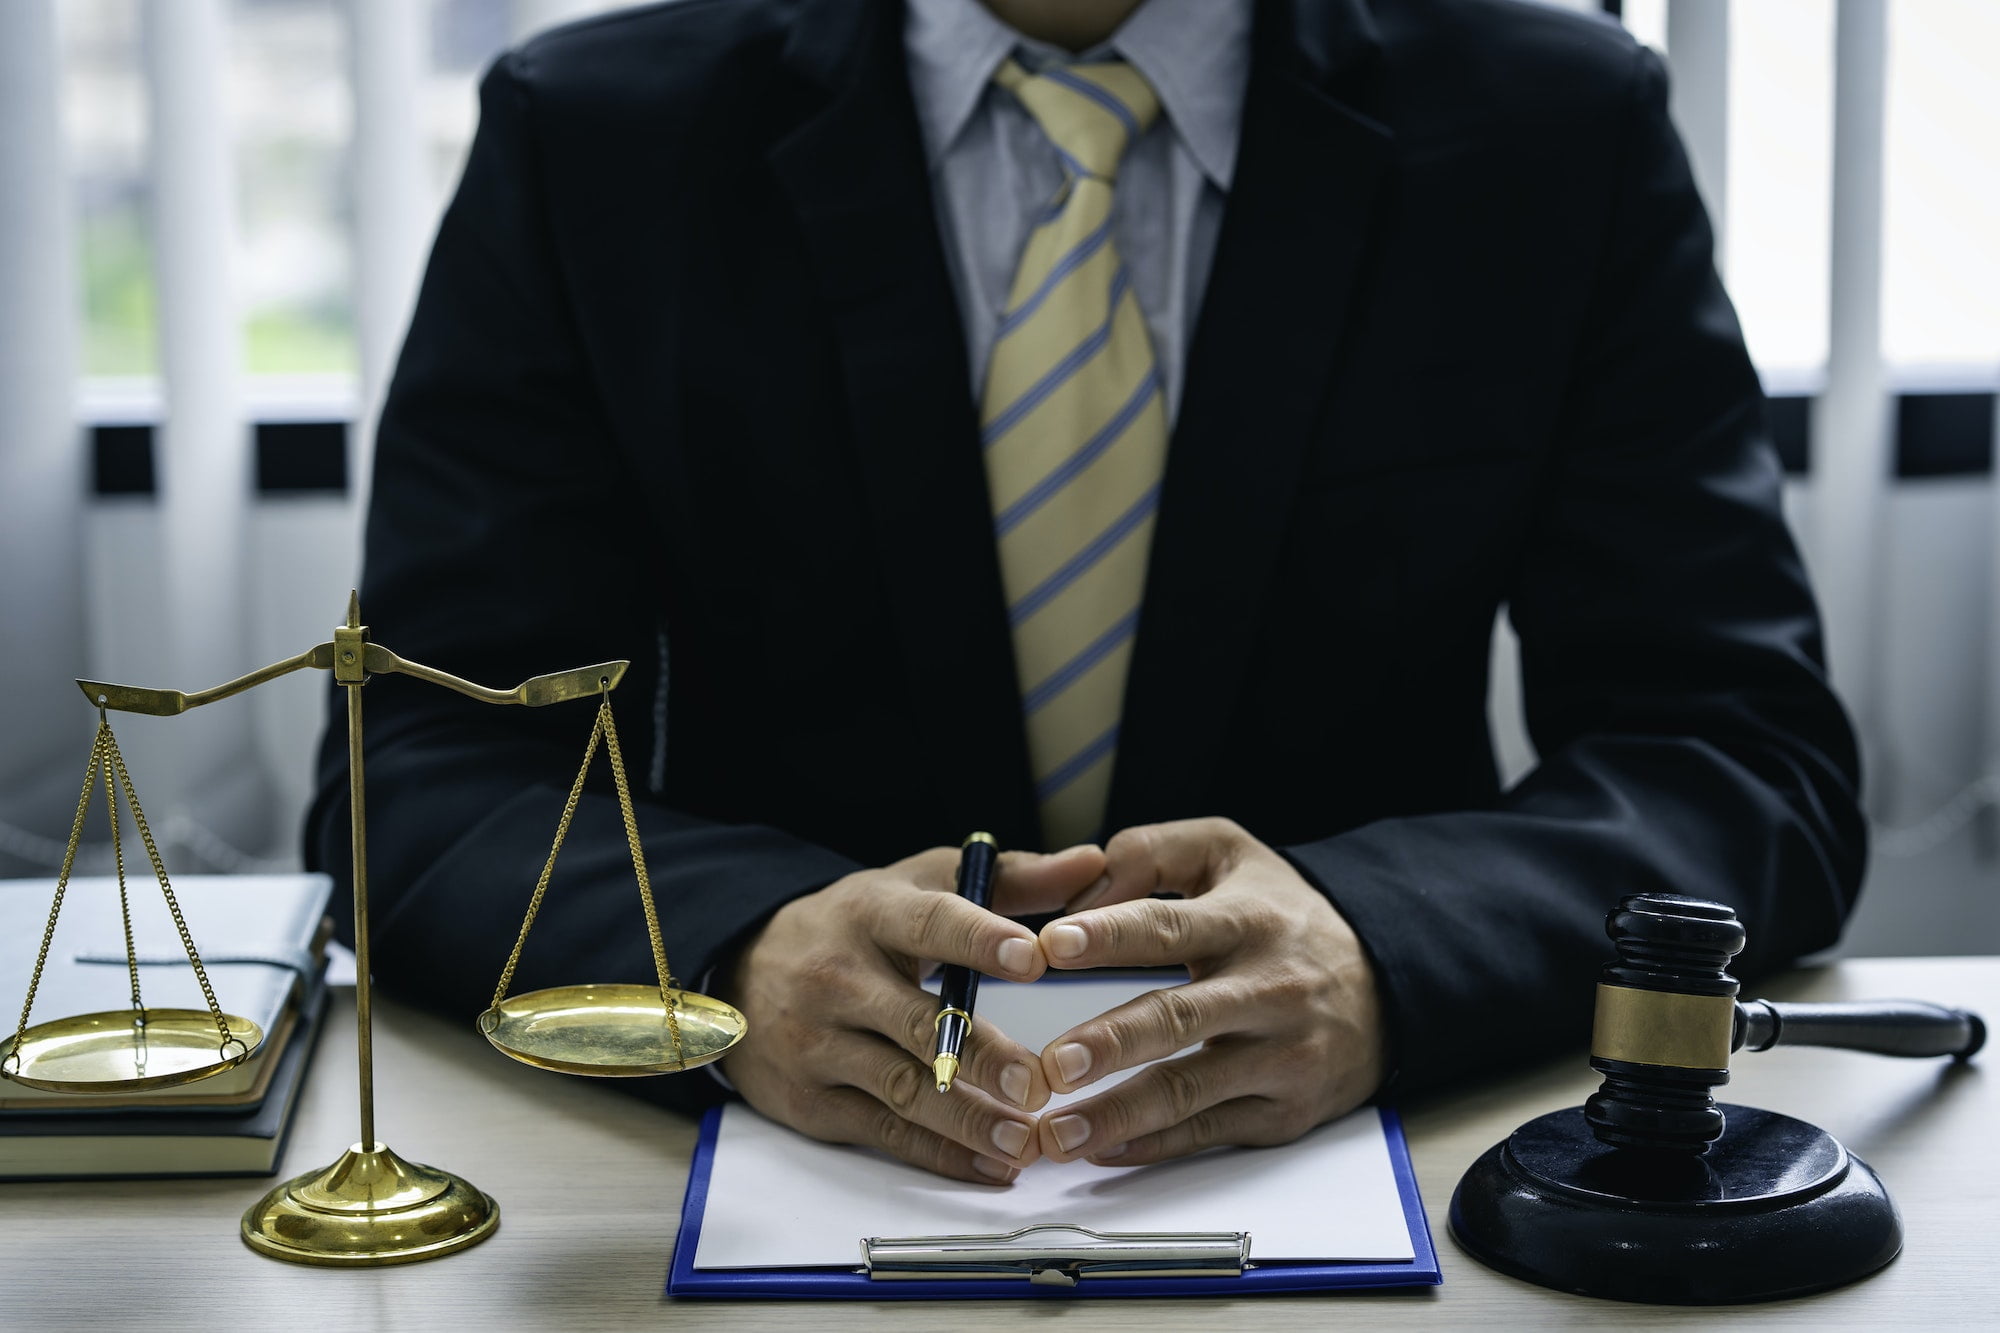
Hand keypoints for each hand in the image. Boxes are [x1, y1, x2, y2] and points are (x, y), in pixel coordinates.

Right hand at [716, 843, 1104, 1182]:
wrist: (738, 970)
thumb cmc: (854, 925)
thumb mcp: (917, 885)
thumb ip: (1008, 881)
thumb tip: (1091, 864)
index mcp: (870, 913)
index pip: (928, 923)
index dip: (980, 940)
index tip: (1035, 958)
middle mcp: (838, 978)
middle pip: (917, 1021)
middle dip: (980, 1055)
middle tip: (1037, 1082)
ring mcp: (820, 1045)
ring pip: (901, 1087)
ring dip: (968, 1120)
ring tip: (1027, 1139)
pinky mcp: (812, 1101)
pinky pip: (884, 1132)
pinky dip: (941, 1154)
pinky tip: (992, 1165)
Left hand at [1031, 818, 1384, 1165]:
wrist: (1387, 984)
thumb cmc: (1283, 916)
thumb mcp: (1227, 854)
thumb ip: (1149, 855)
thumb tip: (1080, 895)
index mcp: (1246, 920)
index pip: (1169, 926)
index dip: (1108, 936)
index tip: (1051, 945)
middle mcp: (1267, 991)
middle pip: (1179, 1019)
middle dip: (1111, 1043)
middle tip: (1052, 1063)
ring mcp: (1280, 1058)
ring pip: (1191, 1090)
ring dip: (1119, 1114)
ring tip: (1059, 1130)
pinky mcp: (1284, 1112)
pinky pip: (1210, 1130)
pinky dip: (1153, 1145)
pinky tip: (1102, 1148)